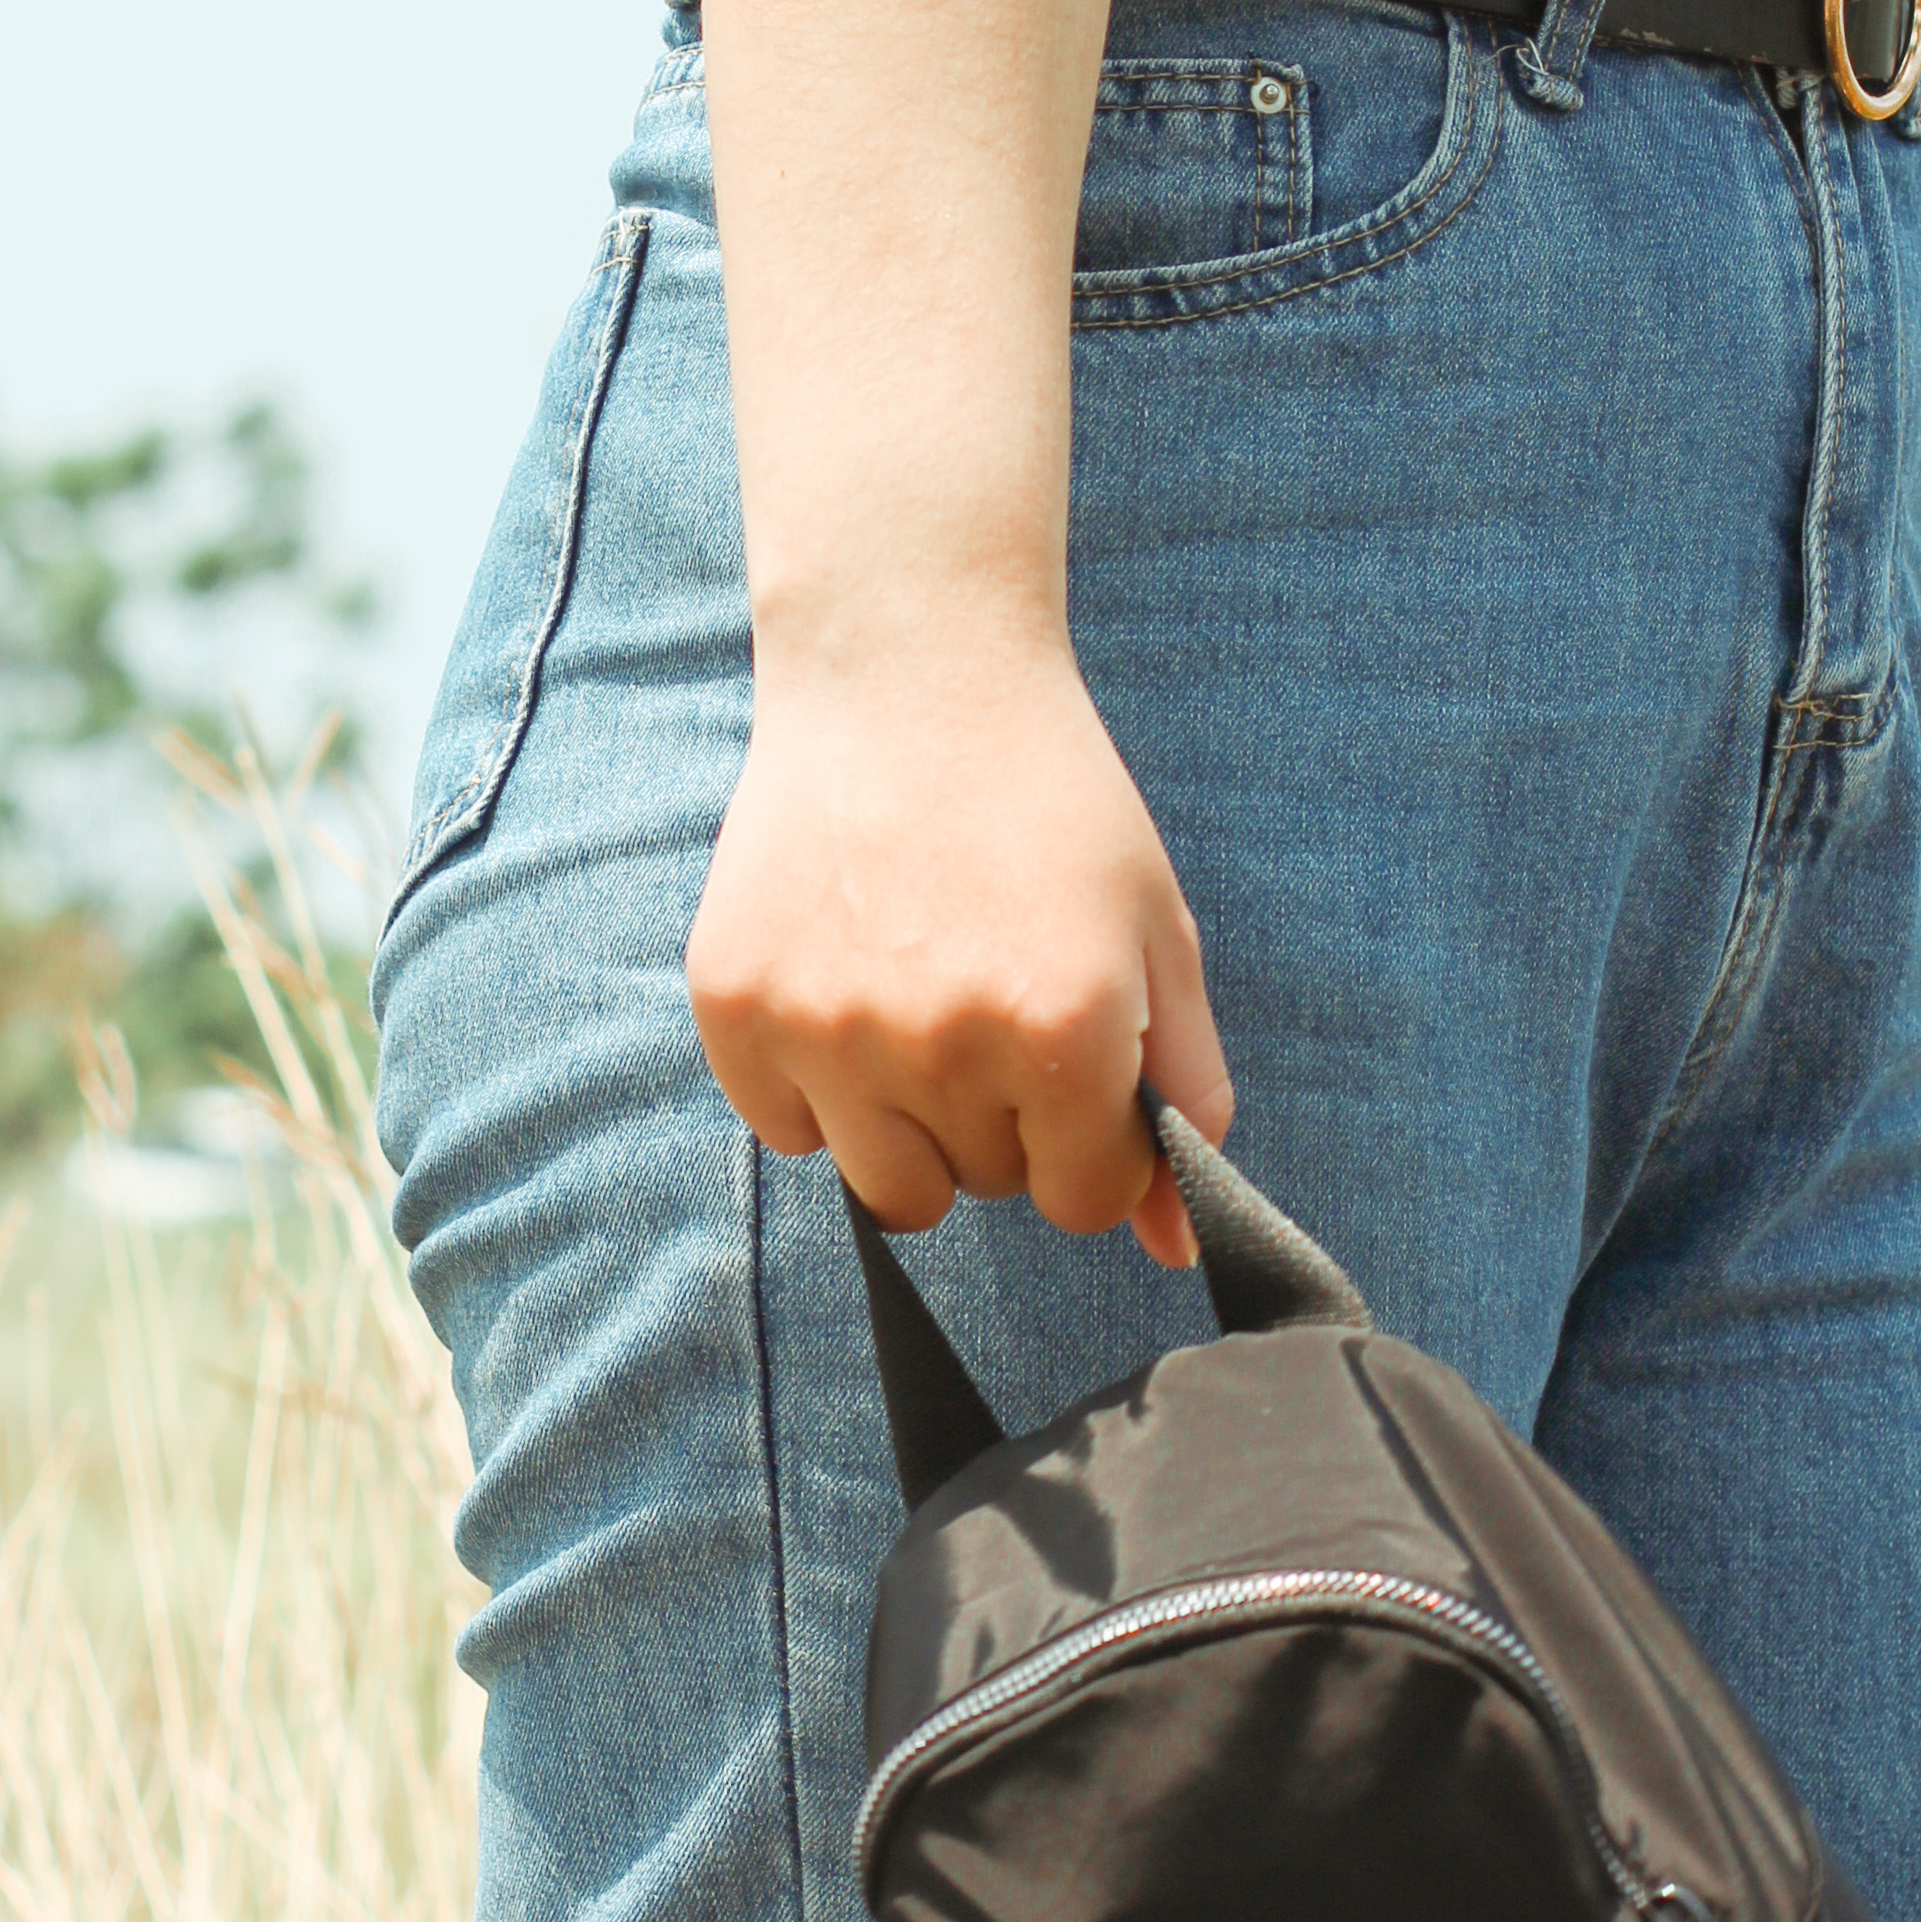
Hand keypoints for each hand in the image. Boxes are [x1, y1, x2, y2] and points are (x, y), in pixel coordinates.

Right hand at [687, 623, 1235, 1272]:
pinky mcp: (738, 1009)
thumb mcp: (1155, 932)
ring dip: (914, 1124)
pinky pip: (787, 1131)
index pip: (1086, 1200)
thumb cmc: (1048, 801)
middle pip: (986, 1187)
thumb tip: (1176, 1247)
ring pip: (888, 1186)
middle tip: (992, 993)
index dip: (1090, 1138)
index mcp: (1063, 1031)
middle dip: (1004, 1118)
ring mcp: (827, 1032)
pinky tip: (845, 979)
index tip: (1070, 1059)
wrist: (906, 674)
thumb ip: (1182, 1093)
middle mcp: (942, 1046)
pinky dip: (819, 1085)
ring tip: (921, 1005)